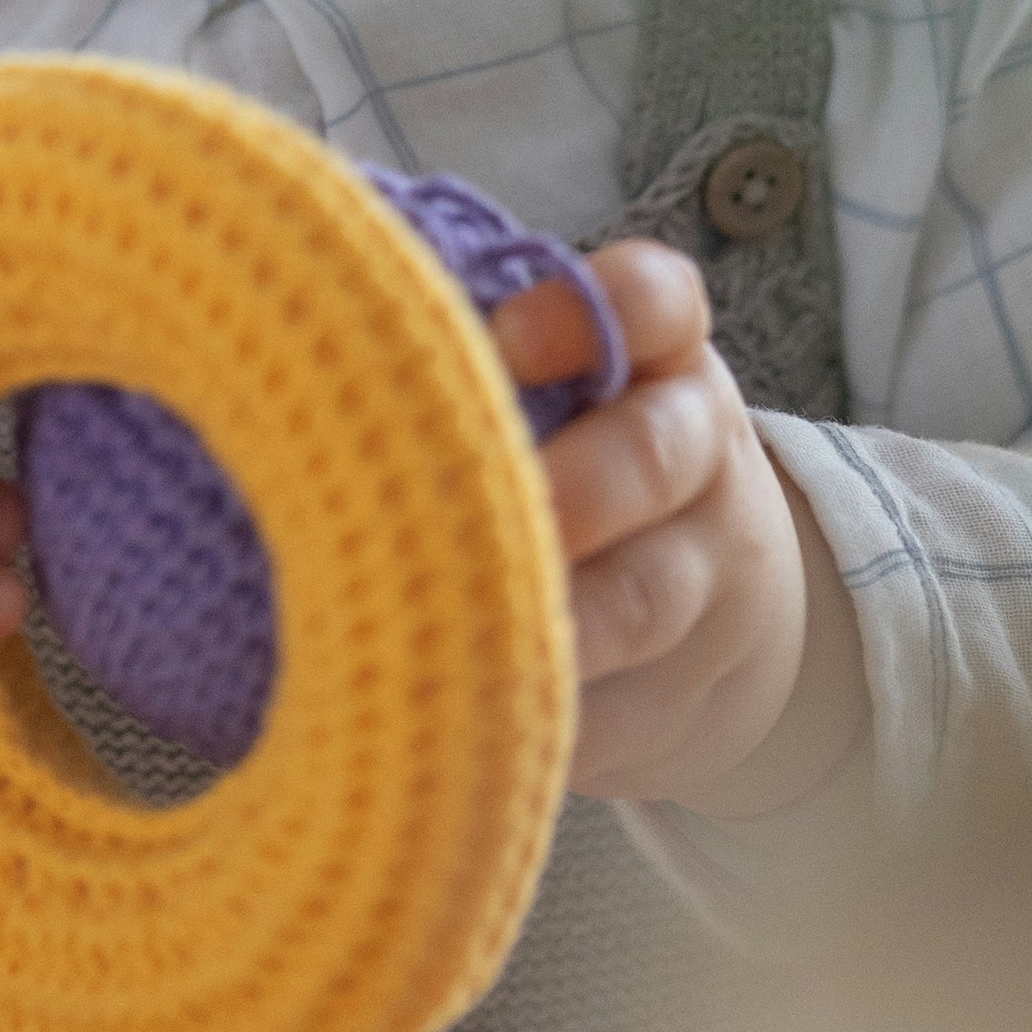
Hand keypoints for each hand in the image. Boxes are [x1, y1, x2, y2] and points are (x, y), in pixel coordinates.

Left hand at [495, 240, 868, 813]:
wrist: (724, 608)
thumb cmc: (582, 462)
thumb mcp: (569, 392)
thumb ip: (474, 361)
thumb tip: (308, 333)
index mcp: (658, 360)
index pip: (654, 302)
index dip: (590, 311)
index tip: (507, 338)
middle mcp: (696, 455)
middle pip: (654, 453)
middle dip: (568, 485)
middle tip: (473, 510)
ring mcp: (705, 579)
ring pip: (645, 596)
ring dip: (554, 621)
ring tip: (459, 637)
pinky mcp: (686, 692)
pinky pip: (625, 712)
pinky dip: (549, 724)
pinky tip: (464, 729)